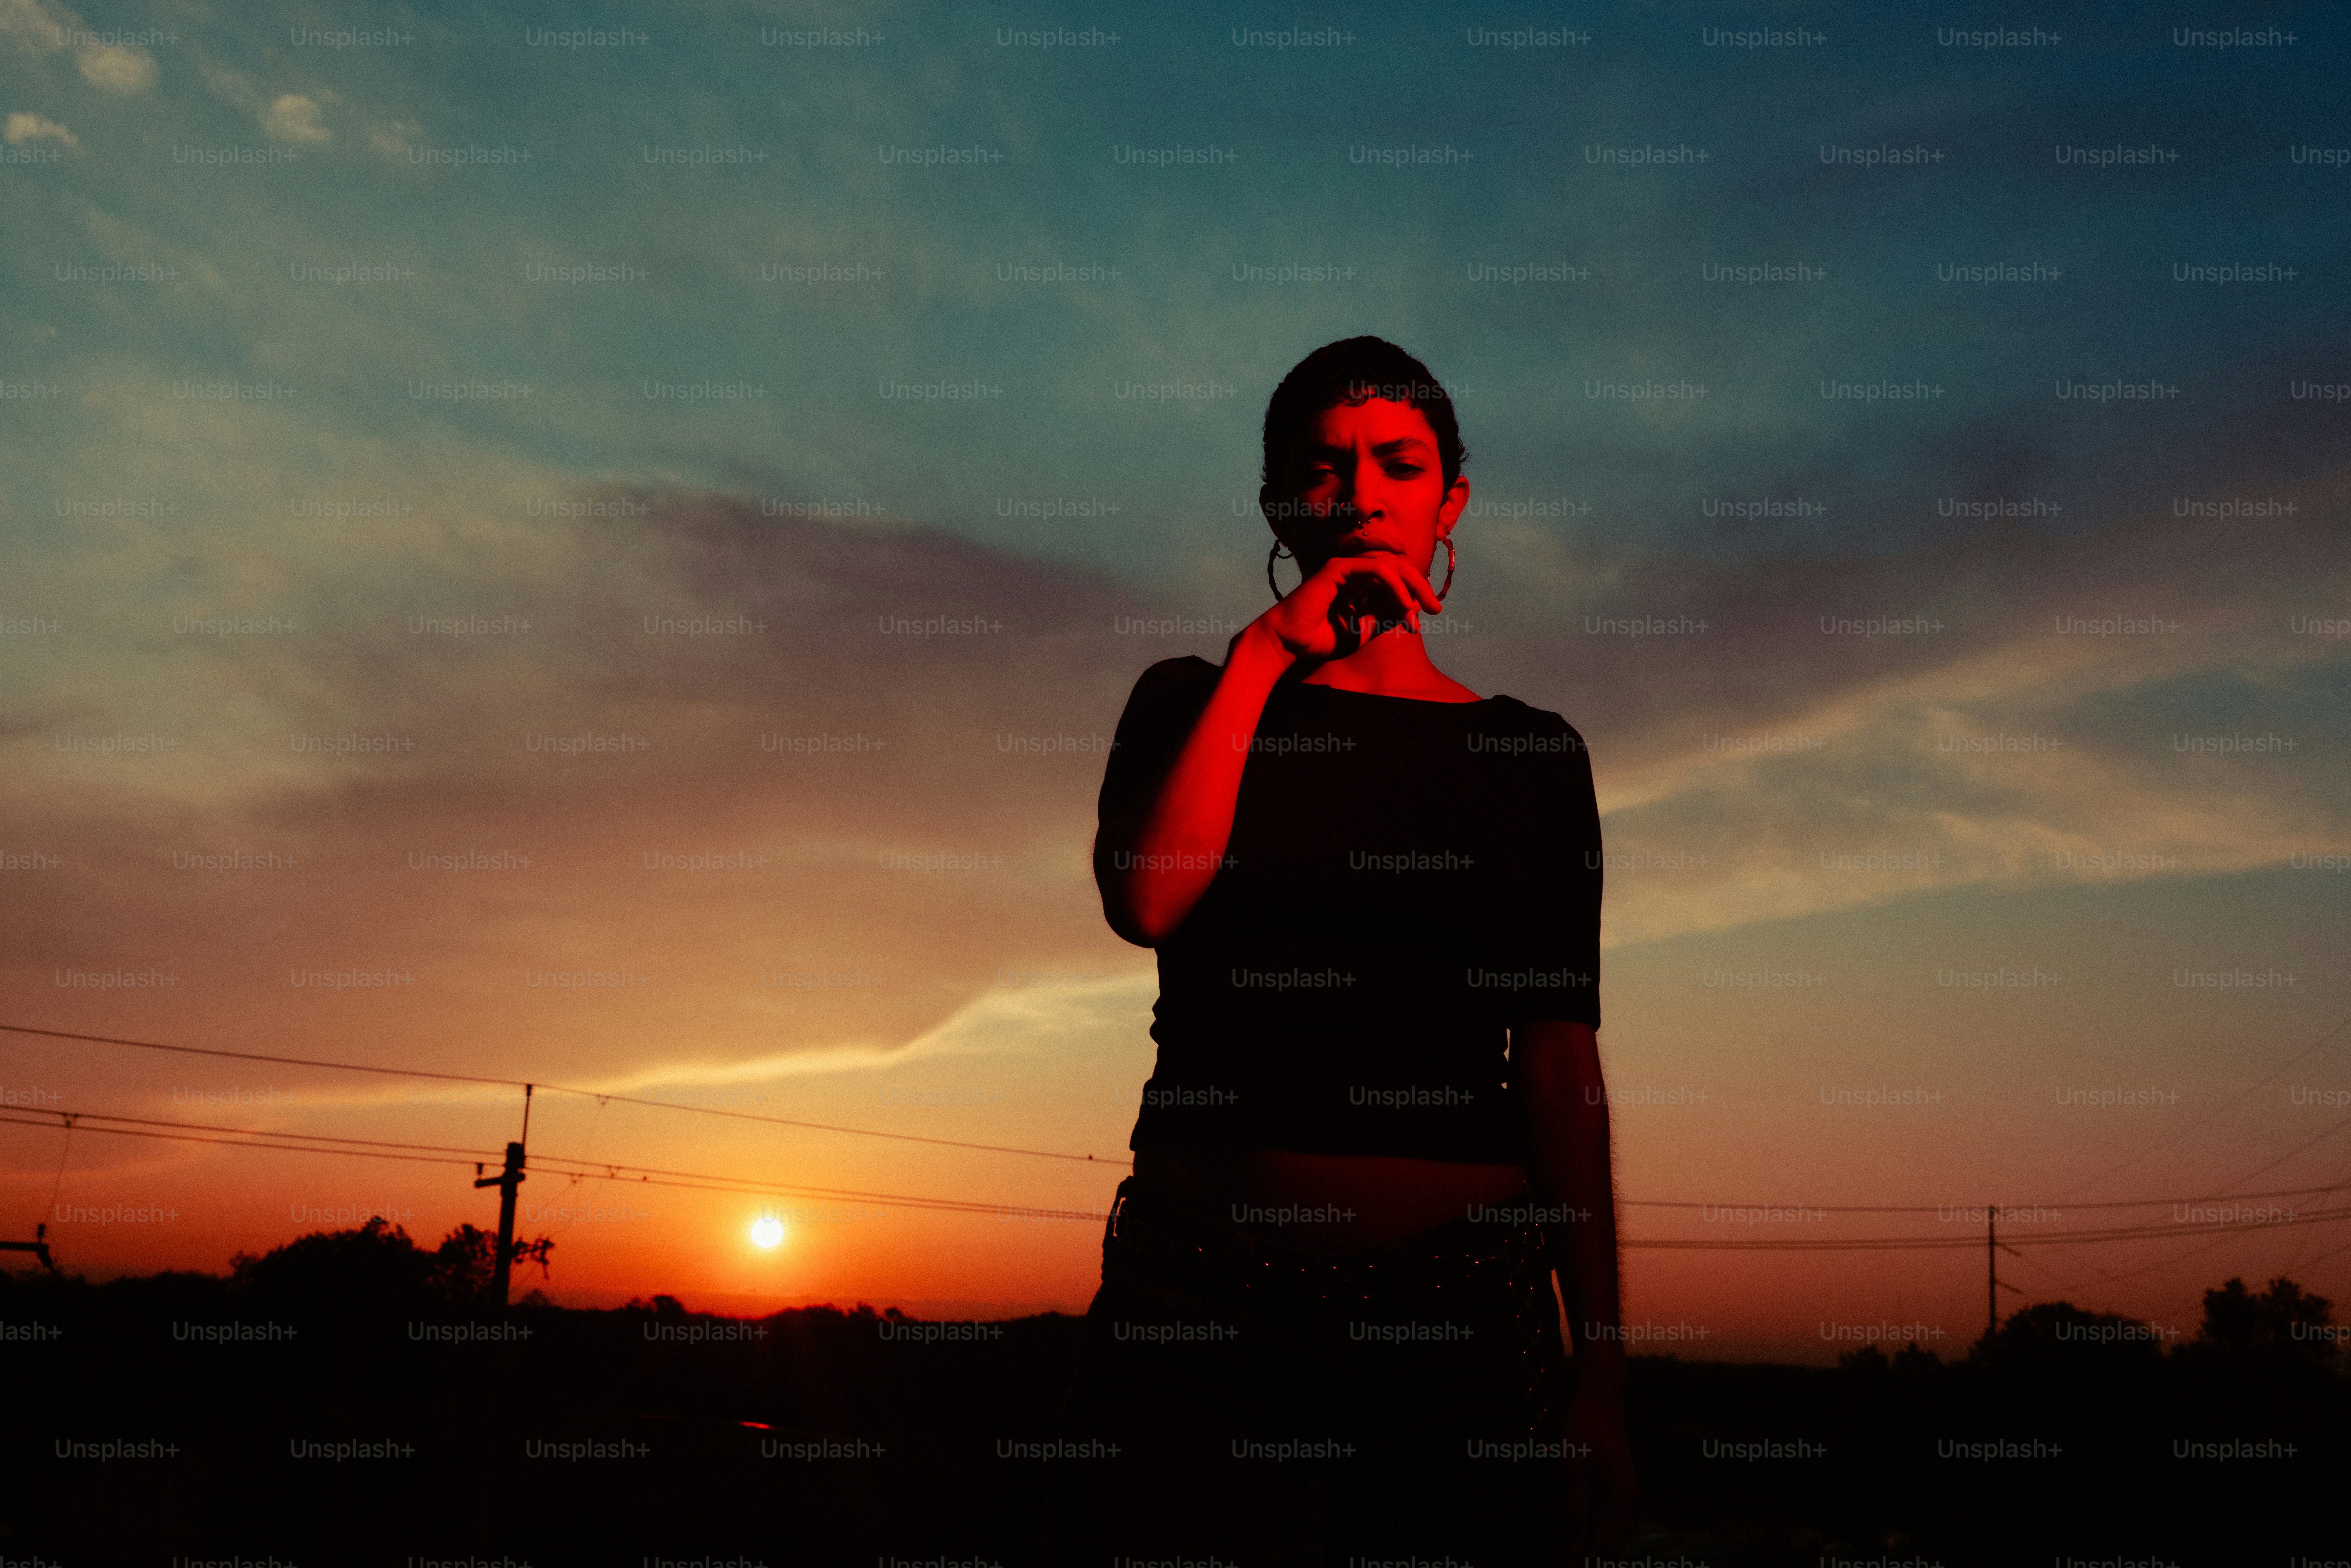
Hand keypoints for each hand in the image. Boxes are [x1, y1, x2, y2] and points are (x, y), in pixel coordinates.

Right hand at [1252, 548, 1442, 666]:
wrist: (1290, 644)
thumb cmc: (1320, 639)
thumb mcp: (1362, 631)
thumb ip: (1384, 617)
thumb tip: (1411, 607)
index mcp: (1359, 584)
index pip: (1395, 578)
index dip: (1414, 594)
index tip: (1425, 616)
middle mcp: (1354, 571)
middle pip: (1398, 567)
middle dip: (1420, 586)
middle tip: (1435, 609)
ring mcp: (1346, 567)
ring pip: (1391, 564)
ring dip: (1411, 587)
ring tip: (1420, 610)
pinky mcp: (1339, 568)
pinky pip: (1377, 570)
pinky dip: (1395, 586)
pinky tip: (1404, 604)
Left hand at [1560, 1382, 1636, 1550]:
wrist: (1599, 1389)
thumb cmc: (1584, 1423)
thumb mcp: (1573, 1466)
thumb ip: (1574, 1510)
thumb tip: (1574, 1553)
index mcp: (1623, 1502)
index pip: (1604, 1552)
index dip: (1581, 1565)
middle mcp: (1629, 1503)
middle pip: (1607, 1547)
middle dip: (1583, 1557)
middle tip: (1557, 1560)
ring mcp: (1623, 1494)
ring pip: (1604, 1533)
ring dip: (1583, 1543)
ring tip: (1560, 1550)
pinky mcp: (1613, 1485)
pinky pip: (1601, 1517)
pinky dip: (1585, 1526)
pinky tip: (1567, 1527)